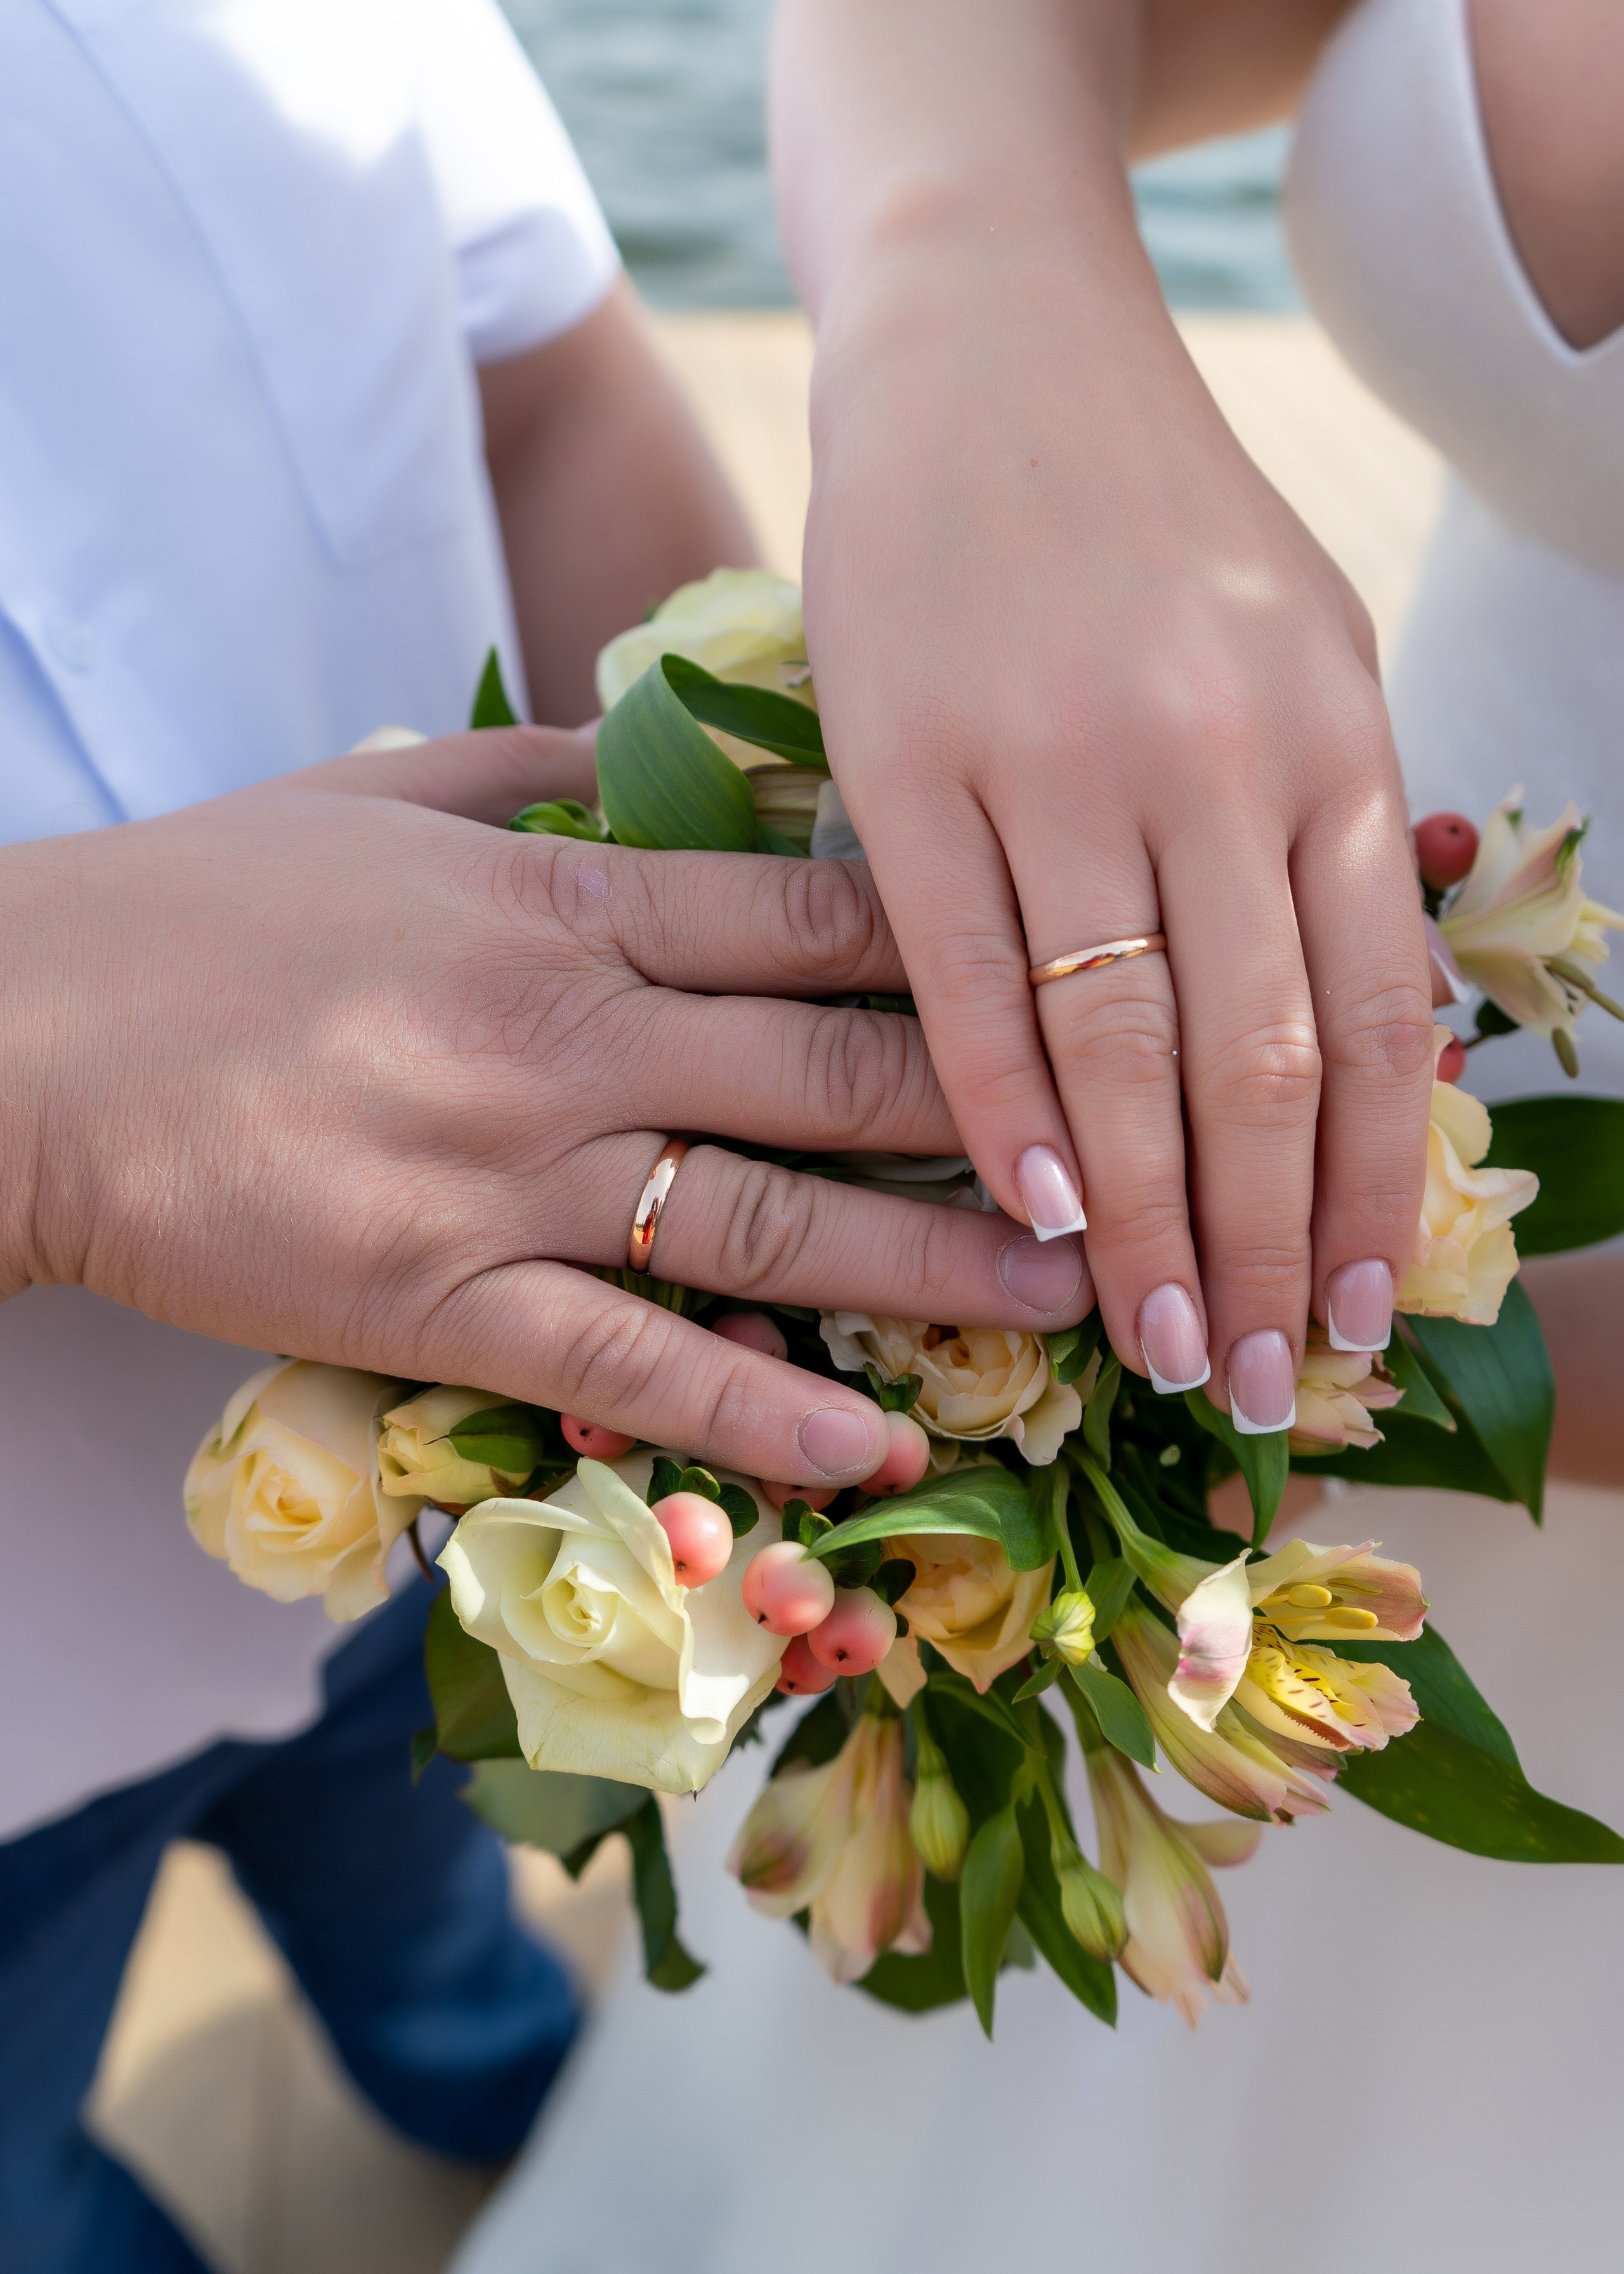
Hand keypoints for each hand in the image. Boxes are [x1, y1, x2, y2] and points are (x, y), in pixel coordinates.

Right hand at [0, 730, 1090, 1484]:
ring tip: (1075, 1311)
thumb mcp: (381, 794)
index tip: (1096, 984)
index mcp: (563, 904)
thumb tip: (691, 739)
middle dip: (1011, 1123)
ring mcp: (507, 1181)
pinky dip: (759, 1416)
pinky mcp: (437, 1308)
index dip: (980, 955)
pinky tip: (875, 1451)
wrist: (17, 1039)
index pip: (823, 920)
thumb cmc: (201, 911)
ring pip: (771, 1232)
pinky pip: (632, 1368)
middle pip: (837, 1077)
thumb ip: (554, 768)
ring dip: (939, 1275)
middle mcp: (567, 1039)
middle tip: (1149, 1165)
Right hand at [777, 0, 1435, 1431]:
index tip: (1360, 1318)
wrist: (987, 340)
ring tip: (1156, 1350)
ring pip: (1116, 1044)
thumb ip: (1331, 832)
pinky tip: (1028, 1221)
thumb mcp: (1302, 644)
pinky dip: (999, 1112)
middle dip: (1262, 1246)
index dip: (1372, 1190)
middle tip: (1252, 1388)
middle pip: (1254, 1061)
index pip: (1371, 1017)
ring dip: (1143, 1221)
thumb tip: (1364, 1046)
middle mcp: (1208, 754)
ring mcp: (1052, 757)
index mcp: (1325, 734)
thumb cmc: (1152, 521)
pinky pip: (962, 976)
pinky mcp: (904, 759)